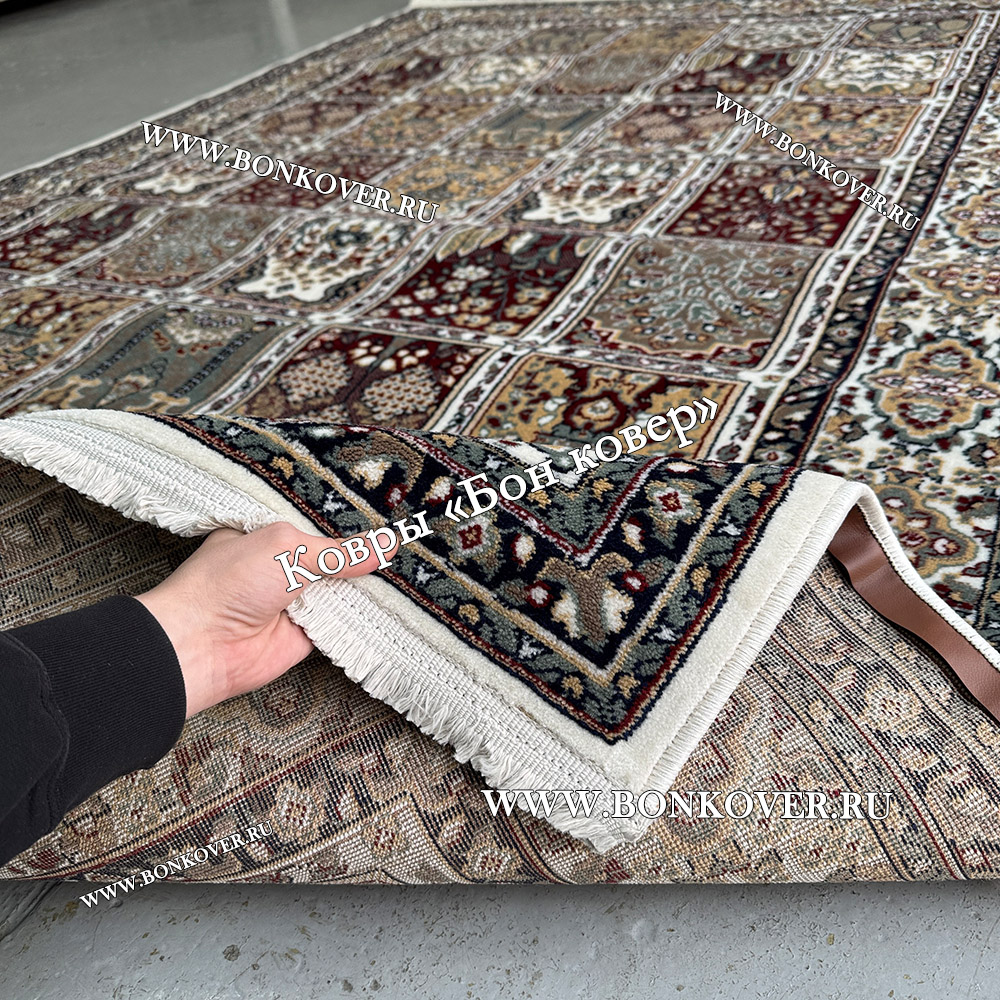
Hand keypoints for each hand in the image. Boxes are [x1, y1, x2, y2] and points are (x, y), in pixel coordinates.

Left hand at [135, 521, 394, 717]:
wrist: (201, 645)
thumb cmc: (229, 582)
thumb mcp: (287, 548)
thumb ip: (339, 551)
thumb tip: (386, 544)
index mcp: (270, 533)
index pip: (319, 522)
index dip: (351, 521)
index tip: (391, 514)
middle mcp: (284, 565)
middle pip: (336, 556)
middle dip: (366, 553)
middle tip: (411, 539)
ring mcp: (296, 600)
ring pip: (344, 589)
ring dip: (369, 585)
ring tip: (414, 569)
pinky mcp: (307, 634)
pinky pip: (344, 622)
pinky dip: (365, 616)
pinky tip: (399, 603)